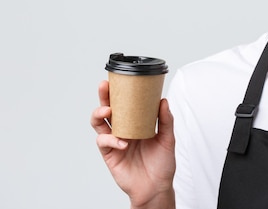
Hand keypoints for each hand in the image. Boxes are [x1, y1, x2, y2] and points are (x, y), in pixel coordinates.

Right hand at [90, 80, 175, 208]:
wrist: (156, 187)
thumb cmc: (162, 164)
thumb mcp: (168, 139)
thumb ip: (166, 121)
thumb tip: (163, 100)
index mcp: (136, 123)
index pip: (124, 103)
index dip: (119, 91)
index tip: (118, 79)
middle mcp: (123, 129)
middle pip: (108, 109)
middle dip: (104, 96)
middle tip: (104, 86)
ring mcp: (114, 141)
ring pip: (99, 123)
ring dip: (99, 114)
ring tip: (107, 111)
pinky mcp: (109, 154)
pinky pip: (104, 142)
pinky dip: (111, 139)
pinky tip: (122, 142)